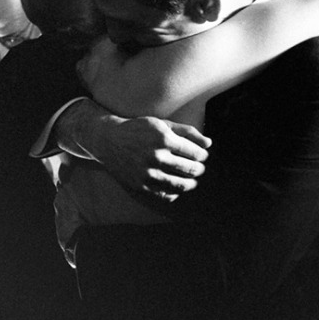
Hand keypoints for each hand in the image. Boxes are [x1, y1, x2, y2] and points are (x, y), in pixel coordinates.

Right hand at [57, 100, 210, 200]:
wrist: (109, 140)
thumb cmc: (139, 129)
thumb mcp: (162, 124)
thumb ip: (187, 132)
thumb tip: (209, 143)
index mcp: (163, 139)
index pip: (194, 153)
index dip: (202, 156)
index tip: (202, 156)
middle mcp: (156, 157)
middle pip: (190, 169)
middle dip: (199, 169)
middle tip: (199, 168)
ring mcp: (148, 173)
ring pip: (180, 185)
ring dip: (191, 183)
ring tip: (192, 180)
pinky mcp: (140, 186)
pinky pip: (165, 195)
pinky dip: (174, 193)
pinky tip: (176, 187)